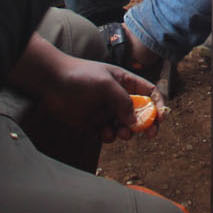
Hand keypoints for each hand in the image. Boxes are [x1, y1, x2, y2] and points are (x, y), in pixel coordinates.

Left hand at [38, 53, 162, 142]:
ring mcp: (105, 111)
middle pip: (140, 113)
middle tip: (150, 135)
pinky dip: (108, 136)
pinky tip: (102, 133)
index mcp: (125, 82)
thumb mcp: (106, 84)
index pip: (149, 93)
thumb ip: (123, 101)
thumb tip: (135, 121)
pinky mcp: (93, 123)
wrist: (51, 81)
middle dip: (146, 124)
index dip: (158, 104)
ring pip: (124, 127)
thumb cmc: (80, 76)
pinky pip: (107, 134)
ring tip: (120, 133)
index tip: (161, 118)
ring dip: (126, 132)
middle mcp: (117, 97)